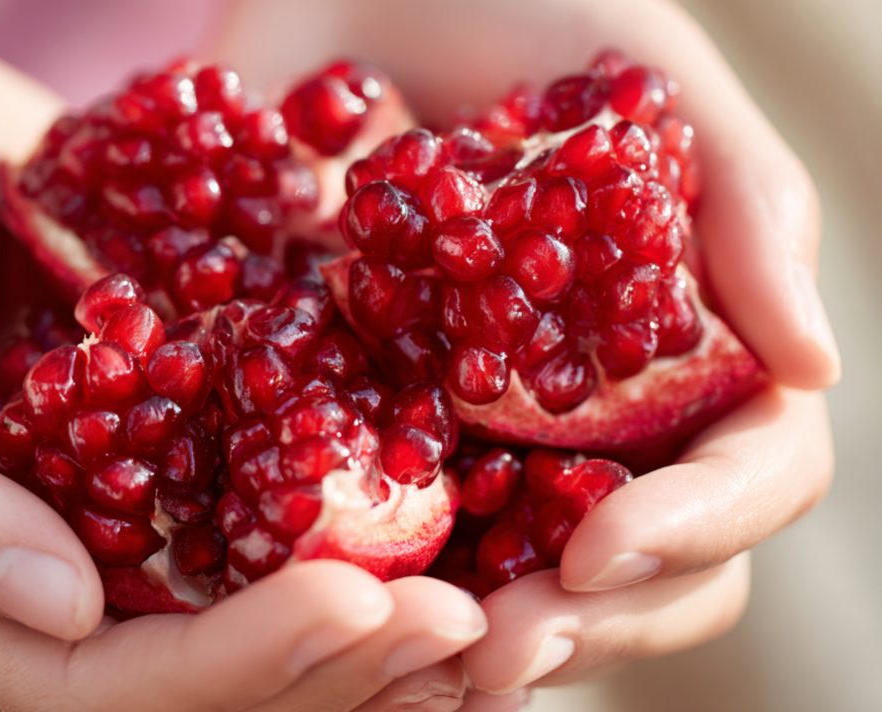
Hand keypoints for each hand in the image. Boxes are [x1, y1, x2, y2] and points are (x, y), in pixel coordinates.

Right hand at [0, 3, 488, 709]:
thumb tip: (57, 612)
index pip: (102, 677)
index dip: (237, 661)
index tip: (366, 605)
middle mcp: (38, 559)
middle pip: (196, 665)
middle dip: (330, 658)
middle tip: (462, 628)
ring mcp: (110, 496)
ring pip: (245, 602)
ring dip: (363, 617)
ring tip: (480, 604)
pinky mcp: (166, 427)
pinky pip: (266, 498)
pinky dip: (354, 522)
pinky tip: (448, 514)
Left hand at [211, 0, 838, 701]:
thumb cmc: (505, 0)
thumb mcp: (634, 69)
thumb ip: (740, 198)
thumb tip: (814, 362)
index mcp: (688, 331)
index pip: (747, 467)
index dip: (697, 526)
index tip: (600, 551)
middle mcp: (606, 398)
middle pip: (653, 558)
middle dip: (597, 618)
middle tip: (500, 652)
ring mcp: (502, 421)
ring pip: (544, 575)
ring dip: (504, 634)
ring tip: (440, 666)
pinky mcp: (395, 419)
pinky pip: (417, 530)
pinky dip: (404, 588)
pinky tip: (353, 616)